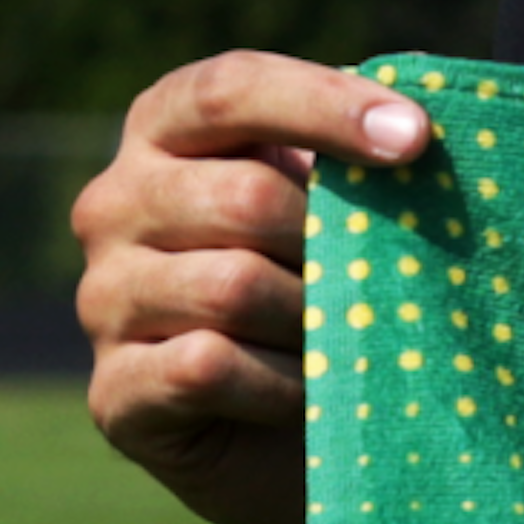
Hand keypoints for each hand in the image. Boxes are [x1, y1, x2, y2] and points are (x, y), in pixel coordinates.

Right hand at [73, 53, 431, 523]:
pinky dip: (282, 382)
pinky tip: (305, 390)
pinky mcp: (114, 390)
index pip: (229, 91)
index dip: (324, 105)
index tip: (416, 139)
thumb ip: (366, 150)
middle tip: (371, 282)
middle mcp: (113, 205)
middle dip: (332, 246)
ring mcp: (102, 299)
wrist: (298, 432)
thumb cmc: (331, 285)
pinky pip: (209, 365)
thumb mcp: (345, 201)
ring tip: (340, 336)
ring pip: (232, 287)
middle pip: (246, 199)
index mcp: (165, 131)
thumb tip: (422, 124)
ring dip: (314, 319)